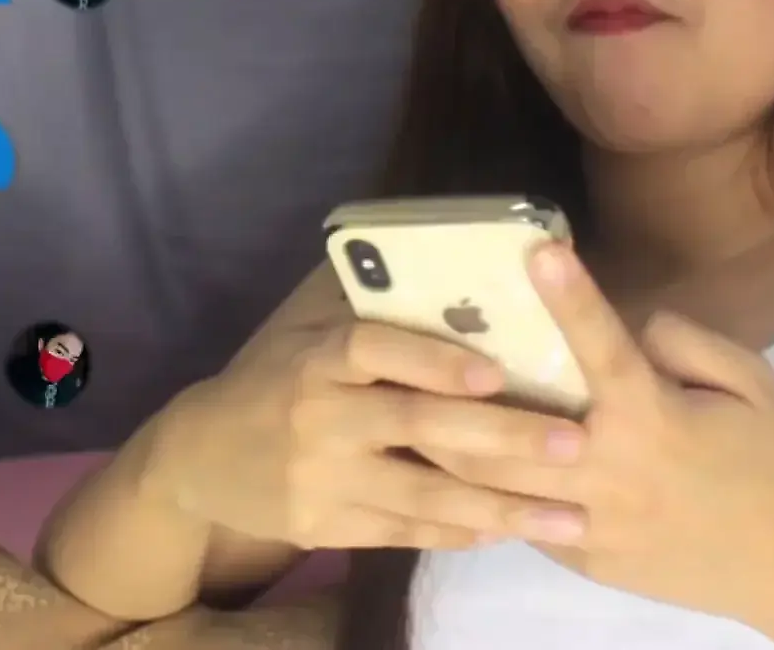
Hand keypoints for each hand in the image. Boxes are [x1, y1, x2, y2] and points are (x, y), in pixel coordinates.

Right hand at [155, 264, 593, 551]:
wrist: (198, 456)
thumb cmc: (271, 376)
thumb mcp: (300, 326)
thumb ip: (360, 296)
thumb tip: (435, 239)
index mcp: (317, 356)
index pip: (375, 349)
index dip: (433, 360)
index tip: (494, 371)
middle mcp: (320, 417)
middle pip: (417, 427)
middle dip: (501, 437)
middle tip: (575, 442)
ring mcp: (321, 479)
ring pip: (423, 496)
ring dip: (502, 507)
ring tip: (571, 516)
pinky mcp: (324, 527)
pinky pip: (404, 533)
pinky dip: (459, 533)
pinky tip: (512, 531)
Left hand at [423, 244, 773, 624]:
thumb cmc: (771, 460)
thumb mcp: (750, 383)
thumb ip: (688, 341)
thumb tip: (630, 318)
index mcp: (653, 416)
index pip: (603, 347)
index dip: (571, 297)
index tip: (537, 251)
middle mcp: (610, 468)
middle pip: (512, 425)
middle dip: (457, 389)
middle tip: (405, 347)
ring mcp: (591, 522)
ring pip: (496, 483)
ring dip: (444, 444)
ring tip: (396, 407)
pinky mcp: (582, 558)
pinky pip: (518, 522)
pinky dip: (479, 494)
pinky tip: (440, 464)